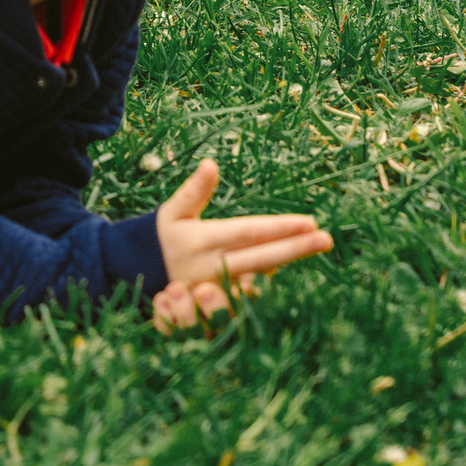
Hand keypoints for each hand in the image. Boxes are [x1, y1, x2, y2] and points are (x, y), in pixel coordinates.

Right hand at [149, 158, 331, 330]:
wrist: (140, 276)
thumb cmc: (163, 237)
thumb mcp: (172, 212)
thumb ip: (193, 191)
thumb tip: (211, 164)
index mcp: (203, 241)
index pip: (248, 233)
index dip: (279, 228)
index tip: (308, 221)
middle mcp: (215, 267)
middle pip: (263, 257)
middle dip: (296, 248)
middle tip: (326, 238)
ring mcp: (220, 288)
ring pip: (261, 274)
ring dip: (289, 260)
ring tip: (316, 244)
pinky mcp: (221, 301)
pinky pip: (251, 289)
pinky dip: (270, 275)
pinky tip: (290, 260)